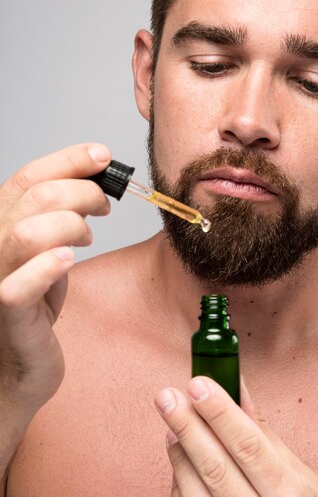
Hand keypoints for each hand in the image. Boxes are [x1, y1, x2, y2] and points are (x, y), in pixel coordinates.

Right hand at [0, 144, 110, 412]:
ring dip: (71, 226)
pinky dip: (48, 266)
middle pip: (36, 197)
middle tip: (104, 206)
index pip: (27, 177)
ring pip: (28, 232)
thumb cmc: (34, 305)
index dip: (68, 160)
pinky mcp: (7, 316)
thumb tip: (94, 175)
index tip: (102, 156)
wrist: (16, 366)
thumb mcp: (47, 247)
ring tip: (85, 238)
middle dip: (83, 193)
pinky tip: (68, 260)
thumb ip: (59, 213)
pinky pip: (18, 287)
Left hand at [155, 376, 317, 495]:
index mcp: (286, 488)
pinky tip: (180, 456)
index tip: (198, 385)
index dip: (220, 414)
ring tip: (171, 426)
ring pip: (195, 492)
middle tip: (167, 397)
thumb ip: (260, 429)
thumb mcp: (293, 468)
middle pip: (216, 468)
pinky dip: (180, 479)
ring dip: (179, 454)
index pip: (248, 445)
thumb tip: (235, 383)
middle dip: (188, 428)